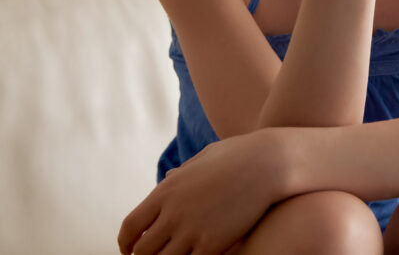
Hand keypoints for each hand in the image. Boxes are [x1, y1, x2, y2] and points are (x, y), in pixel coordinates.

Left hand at [118, 130, 284, 254]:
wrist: (270, 162)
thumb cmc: (240, 155)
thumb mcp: (204, 158)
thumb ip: (181, 172)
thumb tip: (167, 178)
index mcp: (165, 191)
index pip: (130, 227)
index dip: (126, 244)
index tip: (131, 250)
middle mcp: (173, 213)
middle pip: (143, 251)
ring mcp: (192, 230)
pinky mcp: (214, 244)